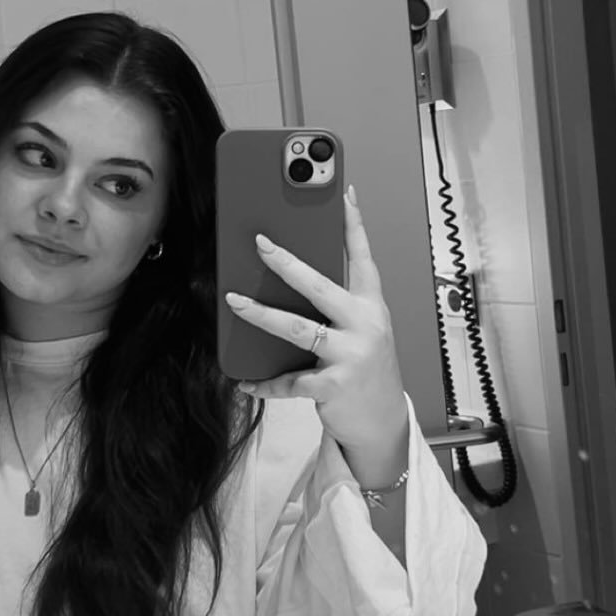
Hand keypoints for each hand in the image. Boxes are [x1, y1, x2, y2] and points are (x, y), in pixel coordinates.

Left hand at [224, 185, 408, 464]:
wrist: (382, 422)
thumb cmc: (366, 369)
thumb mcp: (362, 331)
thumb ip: (337, 307)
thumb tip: (291, 279)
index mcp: (370, 306)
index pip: (362, 258)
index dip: (354, 225)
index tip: (345, 193)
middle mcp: (364, 325)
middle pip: (320, 286)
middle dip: (287, 263)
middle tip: (260, 243)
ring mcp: (350, 355)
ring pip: (298, 328)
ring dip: (261, 314)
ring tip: (234, 301)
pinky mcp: (333, 385)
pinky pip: (289, 380)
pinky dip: (265, 383)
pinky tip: (246, 381)